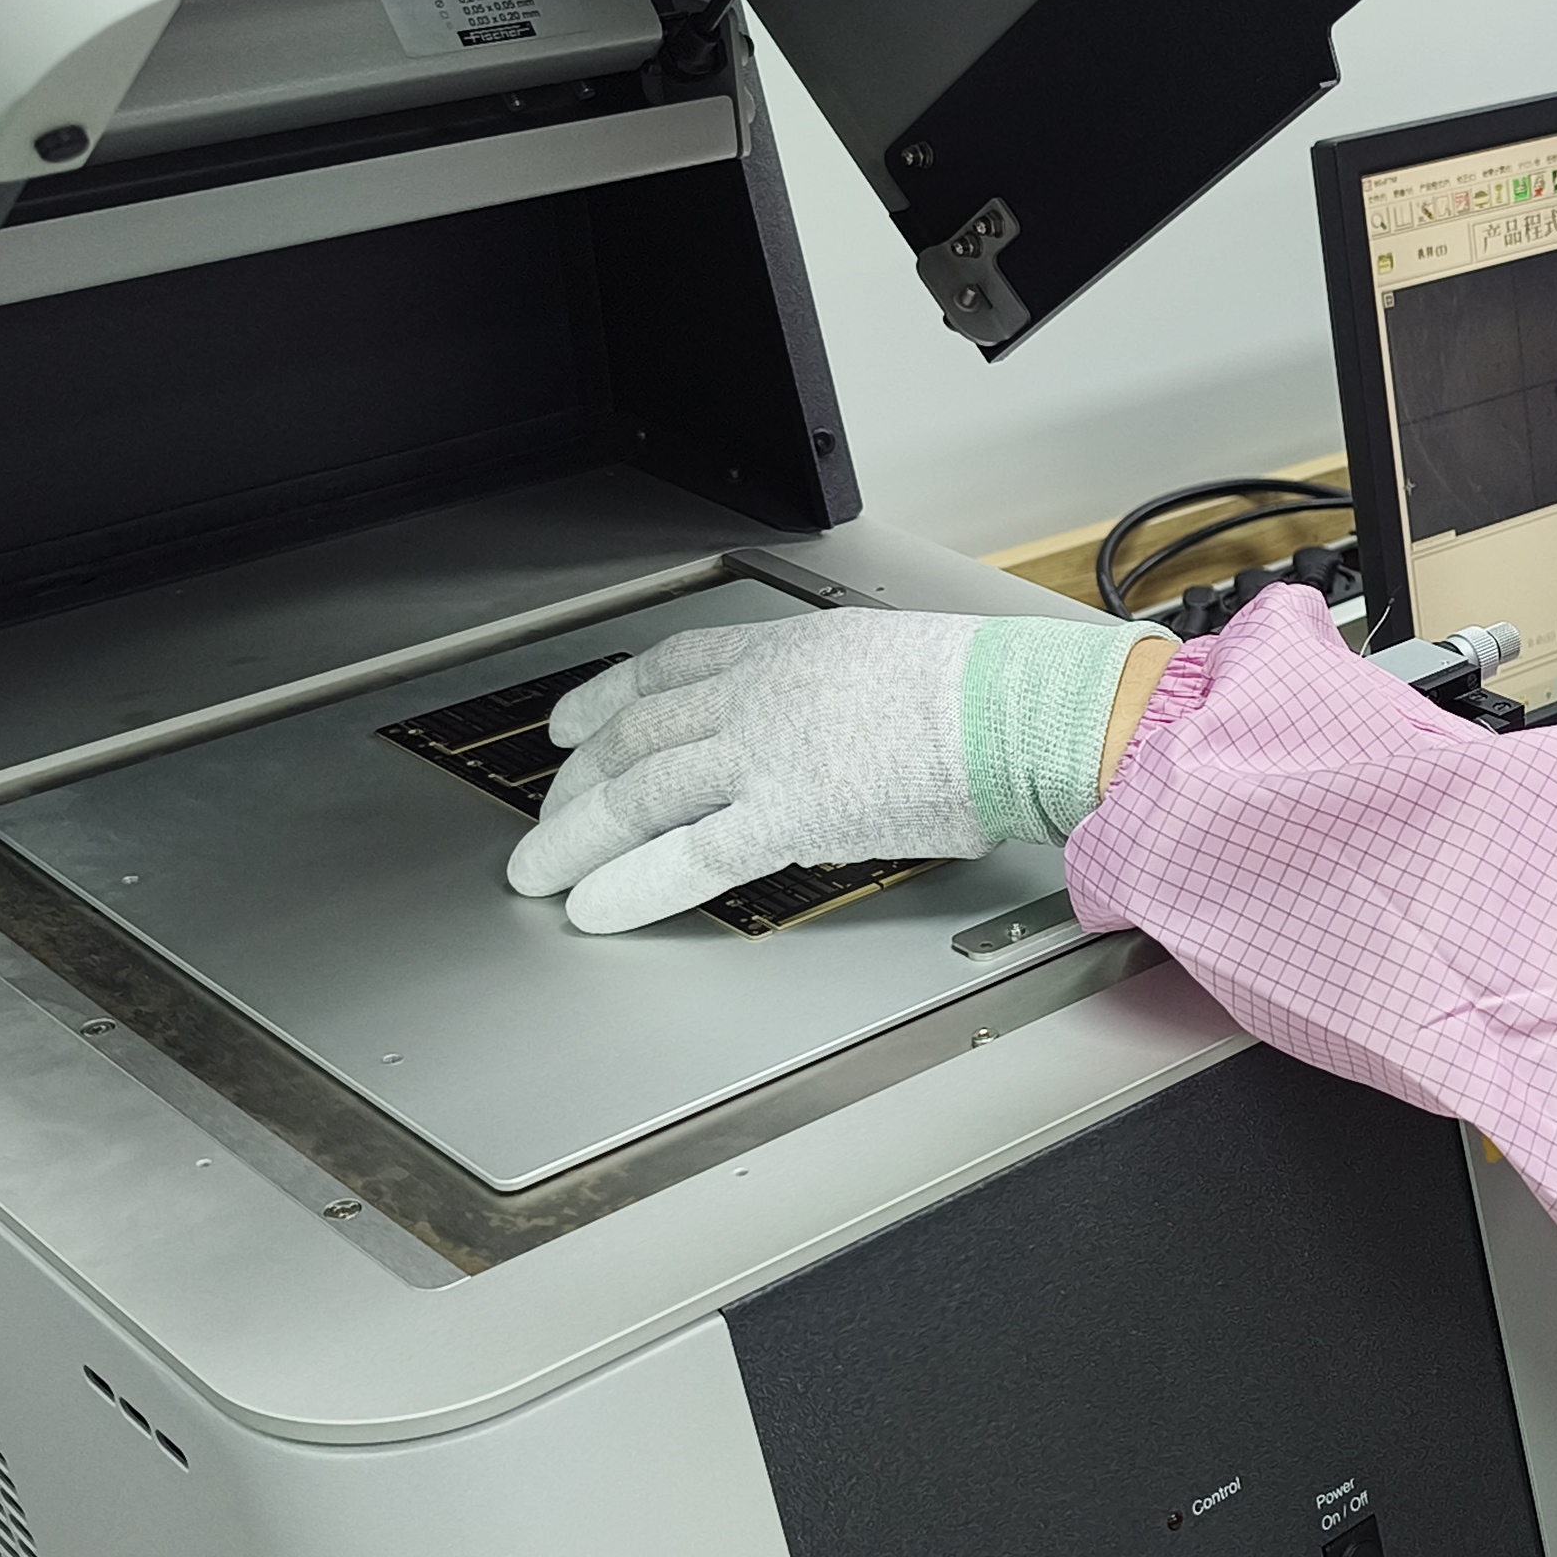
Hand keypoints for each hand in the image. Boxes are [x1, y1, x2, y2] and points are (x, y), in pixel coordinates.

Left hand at [504, 608, 1156, 932]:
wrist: (1016, 709)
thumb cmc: (980, 692)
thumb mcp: (882, 662)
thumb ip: (828, 696)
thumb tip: (814, 738)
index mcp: (784, 649)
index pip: (667, 669)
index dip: (605, 699)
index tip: (572, 723)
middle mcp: (758, 694)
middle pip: (636, 734)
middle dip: (575, 782)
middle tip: (545, 817)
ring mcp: (766, 752)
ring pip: (640, 793)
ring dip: (577, 837)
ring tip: (541, 872)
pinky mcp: (788, 815)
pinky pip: (687, 855)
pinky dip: (630, 884)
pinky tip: (595, 907)